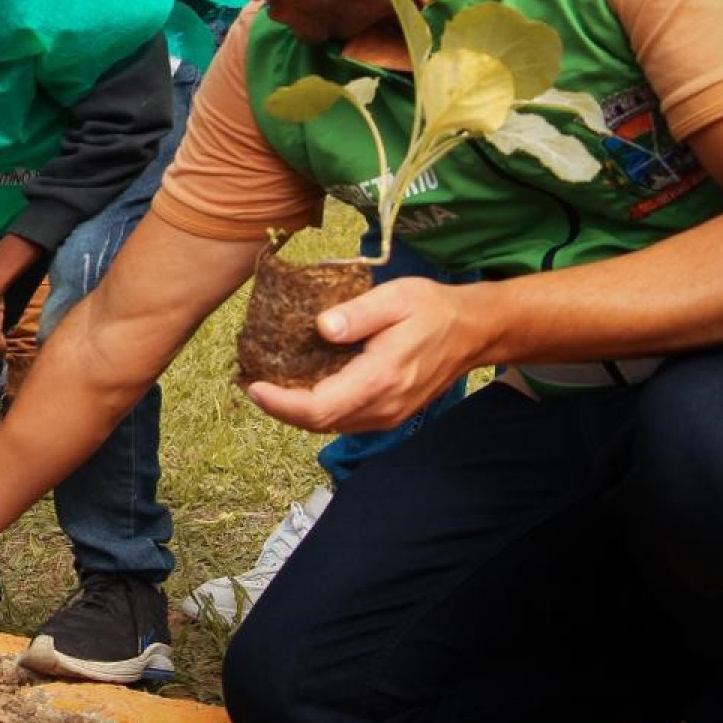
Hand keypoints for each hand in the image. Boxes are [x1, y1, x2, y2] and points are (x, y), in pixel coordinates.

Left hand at [243, 276, 483, 433]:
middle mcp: (383, 406)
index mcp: (380, 379)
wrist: (474, 331)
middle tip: (248, 382)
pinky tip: (300, 387)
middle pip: (318, 422)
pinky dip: (317, 408)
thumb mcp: (396, 298)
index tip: (252, 385)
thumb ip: (358, 314)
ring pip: (330, 424)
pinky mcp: (389, 413)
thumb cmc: (433, 309)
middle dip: (279, 407)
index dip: (280, 403)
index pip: (319, 408)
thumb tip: (321, 326)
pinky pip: (344, 419)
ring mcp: (387, 414)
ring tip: (266, 384)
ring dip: (296, 410)